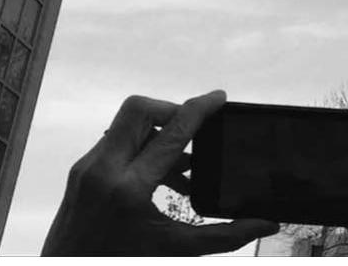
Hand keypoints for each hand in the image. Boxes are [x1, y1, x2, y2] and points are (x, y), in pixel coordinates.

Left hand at [42, 89, 278, 254]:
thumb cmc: (119, 264)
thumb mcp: (175, 249)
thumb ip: (224, 236)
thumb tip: (267, 224)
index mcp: (130, 189)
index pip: (171, 132)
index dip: (199, 109)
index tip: (219, 98)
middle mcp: (104, 171)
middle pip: (138, 109)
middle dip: (171, 110)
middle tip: (195, 129)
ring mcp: (87, 169)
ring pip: (126, 124)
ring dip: (158, 132)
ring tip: (185, 165)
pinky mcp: (80, 172)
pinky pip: (115, 143)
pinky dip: (142, 148)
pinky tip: (162, 177)